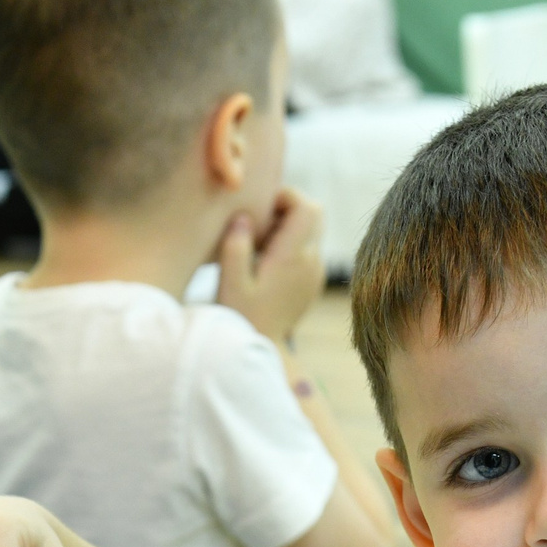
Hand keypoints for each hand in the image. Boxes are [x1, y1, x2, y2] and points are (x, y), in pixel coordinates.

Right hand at [214, 189, 325, 344]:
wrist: (262, 351)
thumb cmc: (241, 317)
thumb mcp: (230, 283)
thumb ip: (235, 246)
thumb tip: (243, 216)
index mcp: (293, 258)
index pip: (307, 207)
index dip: (285, 196)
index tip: (259, 207)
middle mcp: (311, 262)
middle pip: (315, 213)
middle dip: (288, 208)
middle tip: (259, 223)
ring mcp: (316, 273)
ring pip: (312, 230)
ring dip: (289, 227)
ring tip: (258, 245)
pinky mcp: (312, 281)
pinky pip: (308, 249)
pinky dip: (290, 245)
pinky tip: (266, 263)